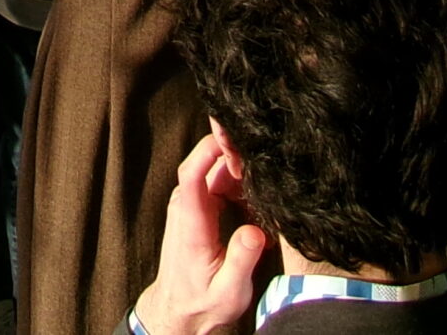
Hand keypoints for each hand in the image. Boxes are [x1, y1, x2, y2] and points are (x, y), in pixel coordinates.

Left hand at [129, 128, 265, 334]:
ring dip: (242, 177)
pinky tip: (255, 208)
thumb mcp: (229, 291)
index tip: (232, 136)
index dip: (209, 149)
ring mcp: (189, 205)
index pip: (191, 173)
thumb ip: (242, 260)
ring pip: (216, 172)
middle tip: (267, 174)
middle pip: (208, 165)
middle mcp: (185, 207)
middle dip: (238, 159)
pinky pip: (218, 182)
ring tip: (263, 201)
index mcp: (191, 224)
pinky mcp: (197, 207)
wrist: (179, 311)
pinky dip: (238, 188)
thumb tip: (255, 232)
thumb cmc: (202, 303)